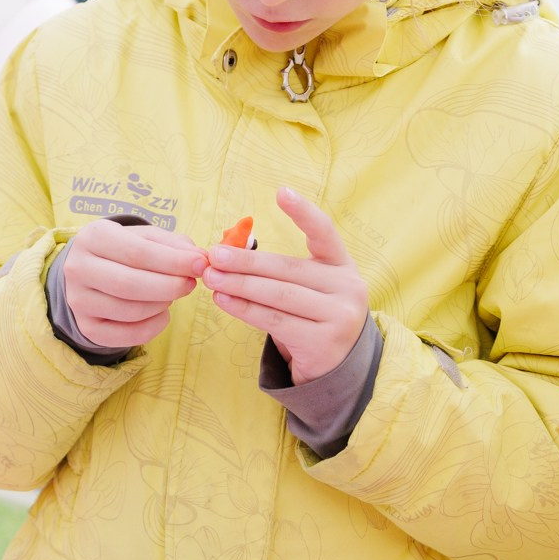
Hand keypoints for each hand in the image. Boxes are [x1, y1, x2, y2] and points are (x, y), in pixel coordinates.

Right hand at [58, 219, 206, 349]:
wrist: (89, 272)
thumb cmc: (123, 251)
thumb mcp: (144, 237)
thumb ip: (172, 245)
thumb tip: (200, 258)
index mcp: (92, 238)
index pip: (137, 252)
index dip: (174, 261)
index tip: (201, 264)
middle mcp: (77, 269)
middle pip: (130, 284)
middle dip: (170, 286)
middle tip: (191, 283)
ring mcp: (78, 301)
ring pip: (130, 311)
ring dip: (162, 304)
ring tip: (172, 294)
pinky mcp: (87, 327)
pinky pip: (128, 335)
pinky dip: (155, 325)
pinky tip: (162, 312)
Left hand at [201, 188, 368, 381]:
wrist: (335, 368)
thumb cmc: (311, 318)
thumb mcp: (306, 288)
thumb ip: (278, 269)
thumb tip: (230, 248)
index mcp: (342, 265)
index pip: (324, 232)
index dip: (303, 212)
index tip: (281, 192)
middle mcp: (347, 287)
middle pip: (288, 269)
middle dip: (246, 261)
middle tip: (213, 255)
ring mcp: (339, 315)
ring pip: (278, 295)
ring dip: (239, 285)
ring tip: (211, 278)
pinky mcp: (322, 341)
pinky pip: (274, 320)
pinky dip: (244, 309)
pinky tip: (223, 301)